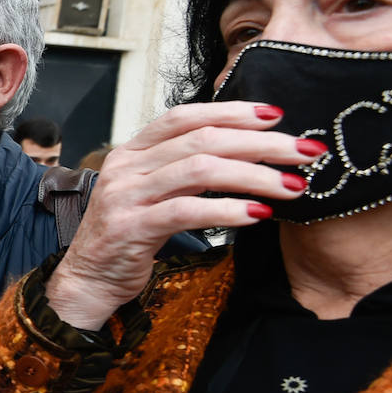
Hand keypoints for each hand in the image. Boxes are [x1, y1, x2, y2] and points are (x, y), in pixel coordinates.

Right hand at [47, 101, 319, 329]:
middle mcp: (126, 167)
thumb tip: (246, 149)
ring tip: (291, 187)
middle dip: (261, 143)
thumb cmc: (129, 237)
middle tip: (304, 153)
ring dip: (255, 176)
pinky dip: (227, 210)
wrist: (87, 281)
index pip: (185, 116)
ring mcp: (125, 196)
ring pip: (200, 170)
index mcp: (132, 151)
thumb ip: (184, 168)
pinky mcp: (130, 228)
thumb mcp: (153, 193)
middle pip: (202, 140)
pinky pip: (187, 210)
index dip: (232, 112)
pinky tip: (258, 214)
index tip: (277, 115)